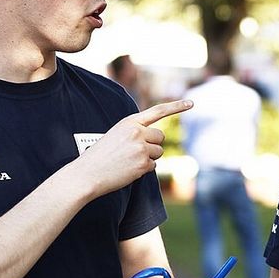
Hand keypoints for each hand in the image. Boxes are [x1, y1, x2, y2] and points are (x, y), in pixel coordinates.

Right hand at [76, 99, 191, 195]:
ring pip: (158, 152)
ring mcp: (141, 148)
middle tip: (136, 152)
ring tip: (128, 161)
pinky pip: (153, 166)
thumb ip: (134, 132)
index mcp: (129, 122)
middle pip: (160, 136)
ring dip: (149, 157)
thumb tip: (154, 141)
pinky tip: (128, 170)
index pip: (157, 111)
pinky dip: (143, 169)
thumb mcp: (115, 135)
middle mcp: (137, 132)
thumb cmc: (99, 156)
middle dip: (153, 144)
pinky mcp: (143, 163)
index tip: (191, 104)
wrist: (87, 173)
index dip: (176, 107)